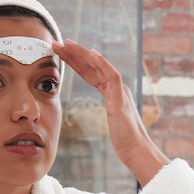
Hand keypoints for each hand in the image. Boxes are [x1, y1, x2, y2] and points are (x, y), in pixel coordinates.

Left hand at [52, 39, 168, 186]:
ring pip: (99, 66)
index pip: (90, 73)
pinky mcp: (121, 99)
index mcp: (112, 93)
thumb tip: (104, 113)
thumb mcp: (111, 123)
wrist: (137, 151)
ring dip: (82, 54)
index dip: (75, 62)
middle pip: (92, 66)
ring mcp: (119, 91)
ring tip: (66, 44)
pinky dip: (102, 63)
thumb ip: (108, 112)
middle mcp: (117, 88)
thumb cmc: (124, 141)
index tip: (60, 53)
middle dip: (74, 53)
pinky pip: (111, 76)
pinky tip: (91, 53)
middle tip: (56, 43)